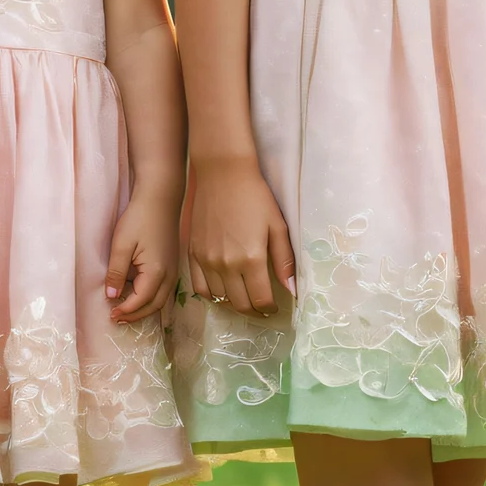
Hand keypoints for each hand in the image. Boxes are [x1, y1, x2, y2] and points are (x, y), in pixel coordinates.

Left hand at [105, 186, 180, 322]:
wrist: (160, 198)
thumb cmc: (139, 218)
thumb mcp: (121, 244)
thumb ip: (116, 272)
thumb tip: (111, 296)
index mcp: (156, 272)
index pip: (141, 301)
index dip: (125, 310)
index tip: (111, 314)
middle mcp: (169, 275)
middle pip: (154, 306)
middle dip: (136, 315)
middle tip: (117, 318)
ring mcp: (173, 269)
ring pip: (161, 299)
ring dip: (144, 308)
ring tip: (125, 310)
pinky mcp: (173, 263)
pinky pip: (164, 289)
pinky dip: (151, 297)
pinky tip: (137, 294)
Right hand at [187, 155, 294, 315]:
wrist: (223, 174)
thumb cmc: (255, 197)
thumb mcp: (277, 226)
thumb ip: (284, 261)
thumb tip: (292, 290)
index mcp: (251, 259)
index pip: (261, 300)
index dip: (270, 309)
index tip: (274, 306)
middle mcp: (226, 264)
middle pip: (240, 304)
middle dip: (254, 311)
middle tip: (261, 307)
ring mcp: (206, 260)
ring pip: (220, 299)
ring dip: (234, 304)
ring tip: (244, 299)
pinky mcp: (193, 253)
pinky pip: (200, 287)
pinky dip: (212, 295)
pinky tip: (223, 291)